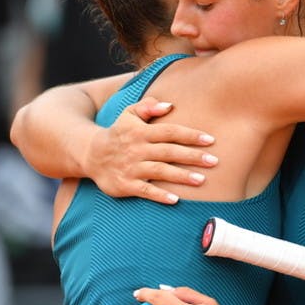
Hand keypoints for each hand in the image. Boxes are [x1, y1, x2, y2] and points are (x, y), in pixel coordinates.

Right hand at [85, 97, 218, 203]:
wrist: (90, 155)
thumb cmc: (118, 134)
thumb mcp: (128, 115)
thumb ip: (148, 107)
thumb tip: (170, 105)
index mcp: (141, 132)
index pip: (170, 132)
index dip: (190, 135)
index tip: (210, 140)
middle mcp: (137, 149)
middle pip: (169, 152)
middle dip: (193, 156)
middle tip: (214, 161)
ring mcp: (131, 168)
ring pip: (160, 171)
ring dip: (181, 176)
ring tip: (201, 180)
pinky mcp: (125, 185)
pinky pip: (145, 190)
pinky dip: (160, 195)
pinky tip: (175, 199)